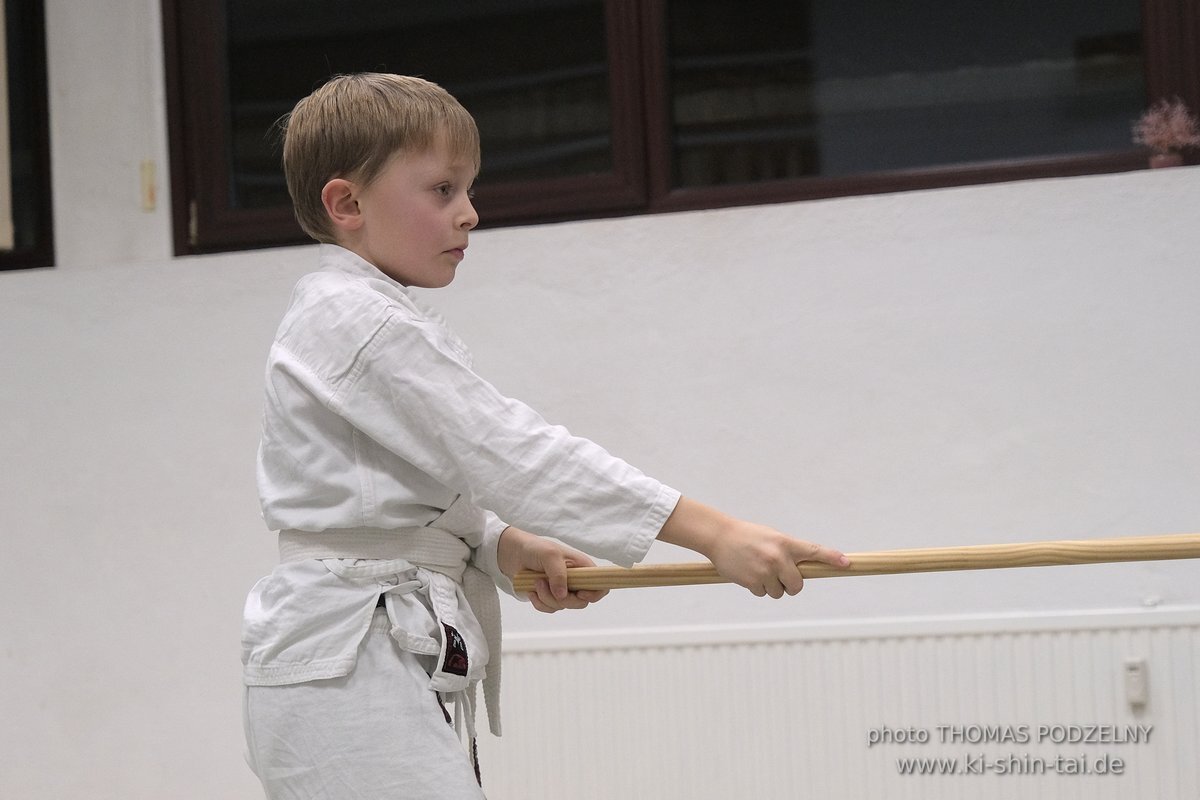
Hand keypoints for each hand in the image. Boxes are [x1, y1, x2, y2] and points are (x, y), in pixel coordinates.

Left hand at [497, 527, 609, 612]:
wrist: (514, 554)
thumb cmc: (535, 549)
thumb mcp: (549, 555)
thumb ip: (558, 574)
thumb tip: (562, 595)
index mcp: (583, 567)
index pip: (601, 585)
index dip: (595, 593)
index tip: (580, 593)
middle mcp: (576, 581)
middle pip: (581, 602)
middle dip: (562, 598)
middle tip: (544, 583)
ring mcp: (564, 590)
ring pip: (563, 606)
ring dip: (546, 597)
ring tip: (536, 581)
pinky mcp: (550, 598)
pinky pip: (550, 609)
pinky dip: (539, 602)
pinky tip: (532, 590)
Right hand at [657, 497, 848, 597]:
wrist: (719, 536)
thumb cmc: (749, 537)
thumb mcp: (772, 538)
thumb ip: (788, 552)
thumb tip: (802, 573)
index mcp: (785, 543)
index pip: (814, 551)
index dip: (831, 558)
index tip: (847, 563)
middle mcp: (778, 557)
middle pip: (797, 585)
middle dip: (791, 585)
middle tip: (779, 576)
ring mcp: (766, 570)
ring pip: (779, 592)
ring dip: (771, 586)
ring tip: (757, 569)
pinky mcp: (753, 582)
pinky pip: (763, 594)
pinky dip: (757, 588)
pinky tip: (747, 574)